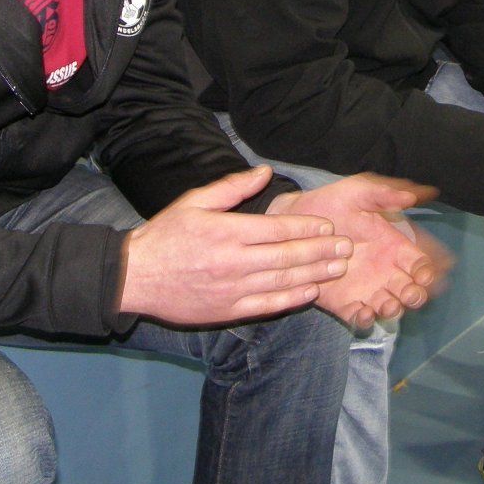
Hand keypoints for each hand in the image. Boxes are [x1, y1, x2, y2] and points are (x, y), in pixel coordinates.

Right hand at [119, 167, 350, 324]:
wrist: (136, 277)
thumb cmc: (166, 234)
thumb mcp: (195, 201)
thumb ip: (232, 187)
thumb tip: (264, 171)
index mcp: (227, 231)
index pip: (277, 229)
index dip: (306, 227)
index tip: (328, 226)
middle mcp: (234, 262)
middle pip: (288, 256)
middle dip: (321, 251)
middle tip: (347, 248)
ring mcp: (233, 289)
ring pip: (283, 281)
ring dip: (315, 274)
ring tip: (339, 268)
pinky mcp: (228, 311)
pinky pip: (268, 305)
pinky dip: (292, 299)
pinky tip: (311, 291)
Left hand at [271, 175, 449, 328]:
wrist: (295, 220)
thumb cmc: (330, 203)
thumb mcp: (358, 191)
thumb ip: (384, 194)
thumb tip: (415, 196)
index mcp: (394, 246)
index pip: (420, 263)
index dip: (427, 270)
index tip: (425, 273)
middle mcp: (385, 271)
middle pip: (411, 289)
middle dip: (416, 295)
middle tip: (411, 293)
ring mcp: (367, 289)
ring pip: (389, 306)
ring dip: (393, 309)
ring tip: (387, 305)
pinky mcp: (345, 303)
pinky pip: (360, 317)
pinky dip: (365, 320)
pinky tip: (364, 313)